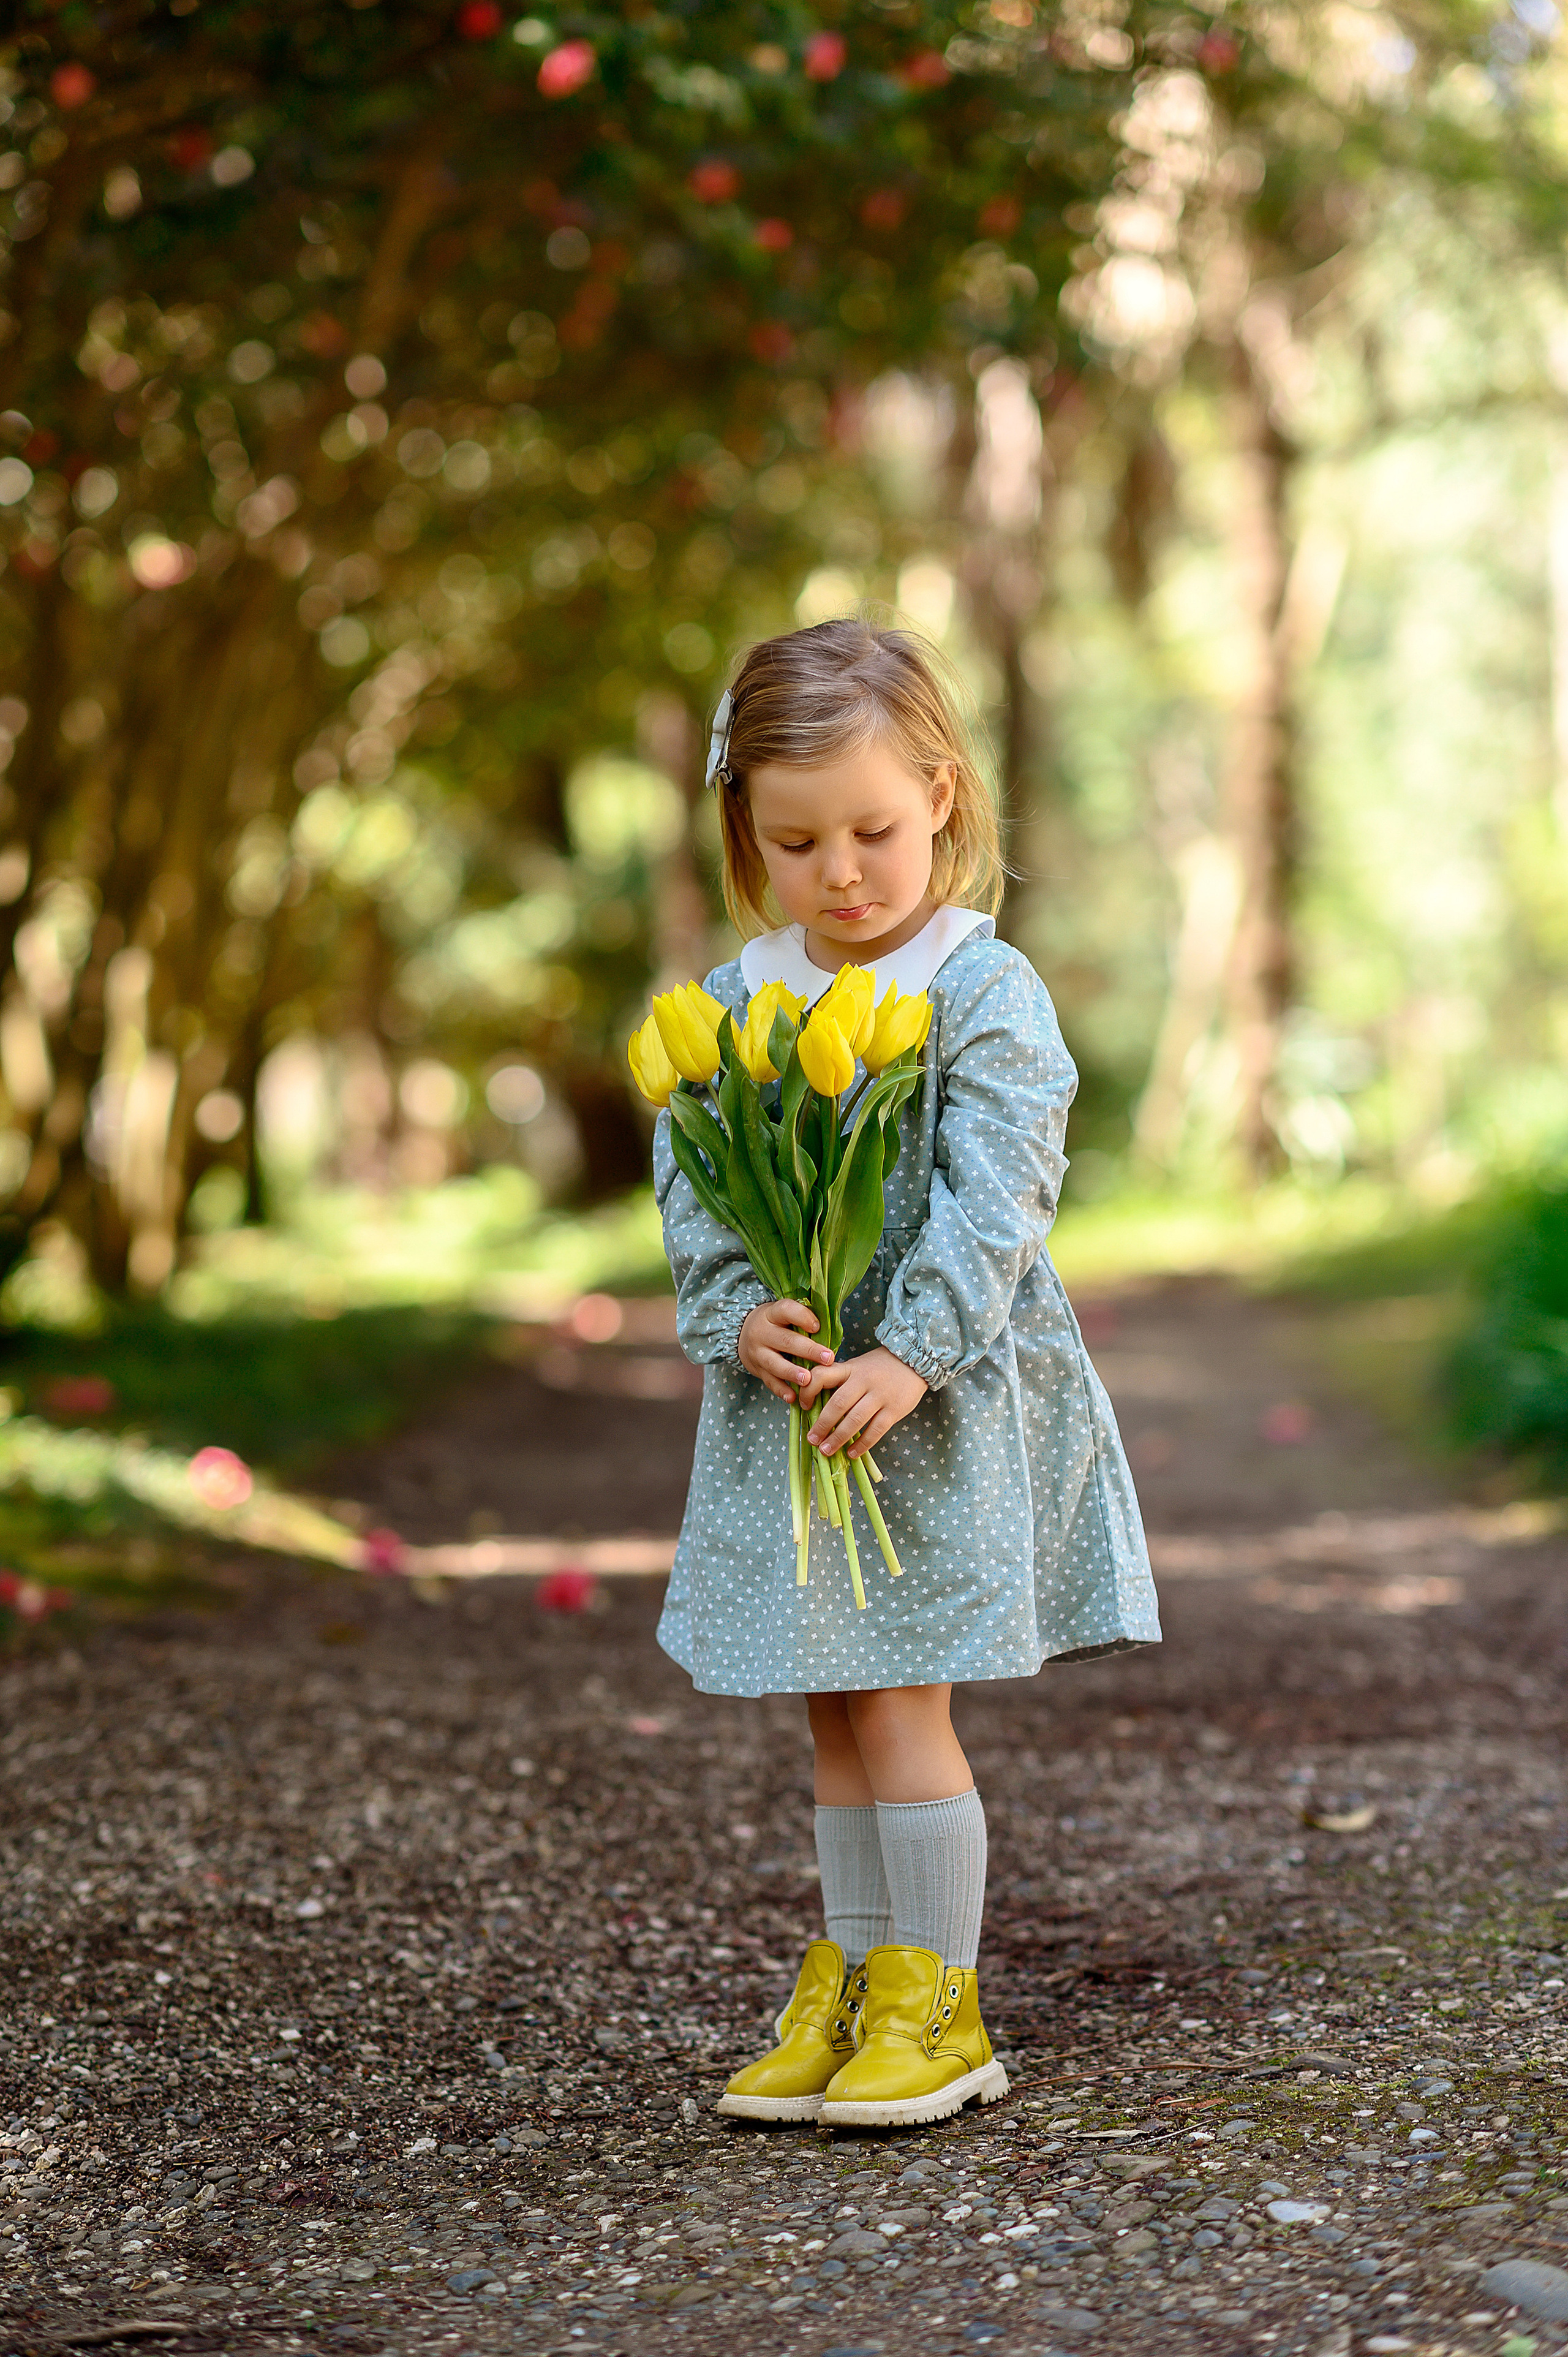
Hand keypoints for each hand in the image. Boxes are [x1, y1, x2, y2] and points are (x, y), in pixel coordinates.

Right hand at [738, 1298, 836, 1404]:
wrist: (744, 1334)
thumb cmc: (775, 1323)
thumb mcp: (783, 1314)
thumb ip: (802, 1318)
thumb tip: (830, 1327)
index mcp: (771, 1314)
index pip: (786, 1311)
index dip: (802, 1317)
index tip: (817, 1326)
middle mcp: (762, 1332)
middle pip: (785, 1341)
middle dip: (808, 1350)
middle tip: (828, 1358)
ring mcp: (758, 1353)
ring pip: (775, 1364)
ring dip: (792, 1372)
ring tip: (808, 1379)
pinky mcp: (757, 1370)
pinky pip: (770, 1382)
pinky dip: (781, 1390)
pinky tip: (793, 1397)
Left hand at [801, 1345, 926, 1459]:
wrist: (914, 1360)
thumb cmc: (878, 1368)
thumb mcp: (856, 1366)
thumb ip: (839, 1380)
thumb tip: (815, 1405)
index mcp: (849, 1368)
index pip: (822, 1375)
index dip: (808, 1391)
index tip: (802, 1405)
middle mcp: (863, 1381)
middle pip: (838, 1403)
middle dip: (822, 1424)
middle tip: (812, 1439)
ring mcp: (880, 1395)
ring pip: (856, 1420)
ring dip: (838, 1437)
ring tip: (826, 1450)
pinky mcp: (894, 1409)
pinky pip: (876, 1430)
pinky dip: (862, 1444)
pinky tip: (851, 1453)